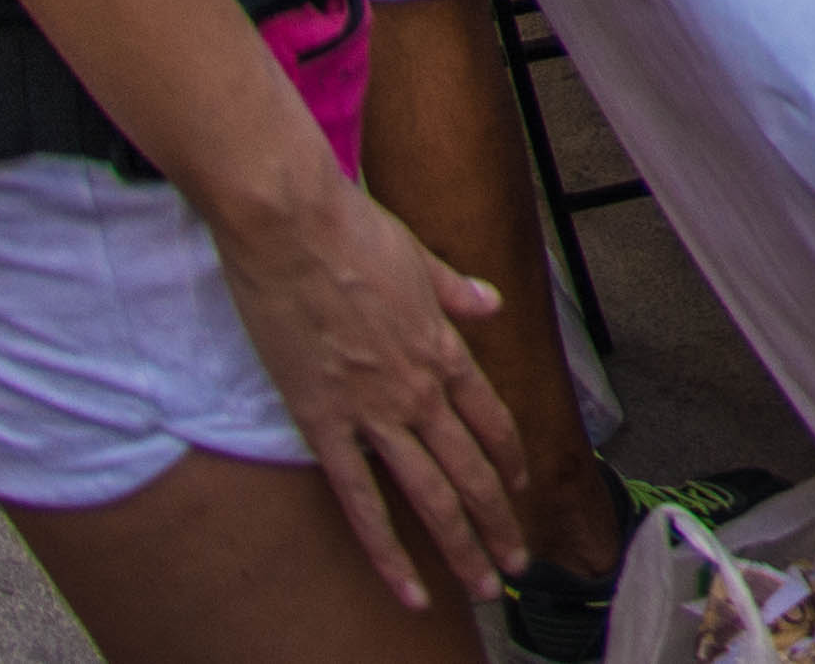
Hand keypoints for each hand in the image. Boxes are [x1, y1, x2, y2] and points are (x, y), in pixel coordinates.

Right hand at [204, 170, 525, 613]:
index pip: (492, 420)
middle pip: (472, 471)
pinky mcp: (323, 423)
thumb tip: (490, 301)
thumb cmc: (352, 232)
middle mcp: (419, 388)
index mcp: (445, 347)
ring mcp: (374, 411)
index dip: (510, 461)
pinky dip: (386, 550)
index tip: (521, 491)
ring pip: (431, 496)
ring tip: (485, 585)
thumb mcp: (420, 257)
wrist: (292, 228)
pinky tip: (406, 586)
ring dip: (463, 546)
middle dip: (499, 522)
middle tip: (517, 565)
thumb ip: (456, 290)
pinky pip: (360, 501)